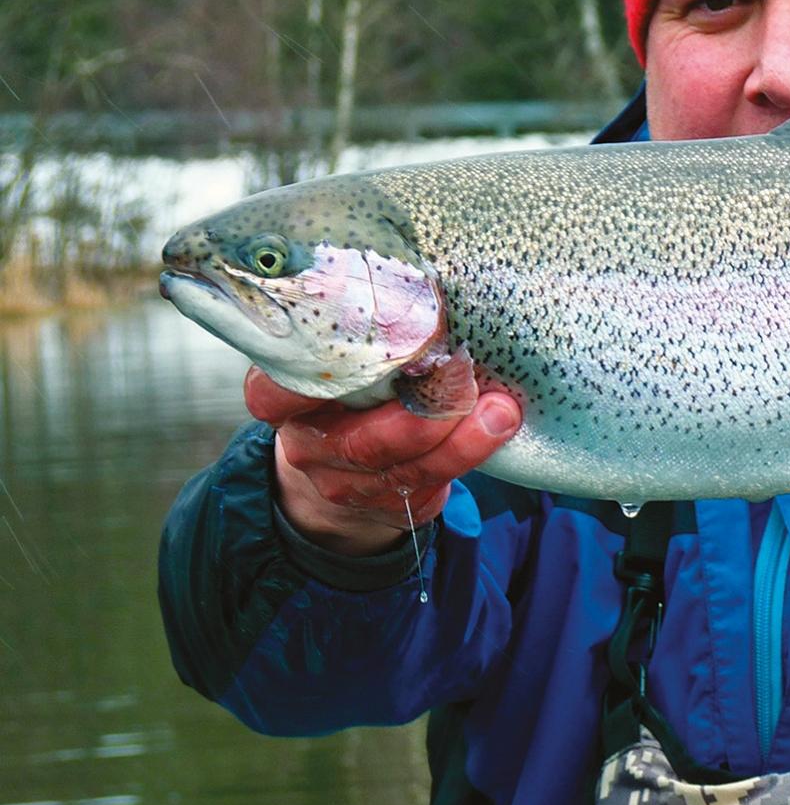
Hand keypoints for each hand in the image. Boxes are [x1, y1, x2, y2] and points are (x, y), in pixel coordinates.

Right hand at [245, 368, 521, 556]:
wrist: (351, 467)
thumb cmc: (358, 391)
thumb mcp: (346, 362)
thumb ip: (367, 341)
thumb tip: (429, 298)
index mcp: (287, 399)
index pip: (272, 395)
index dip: (309, 380)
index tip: (364, 350)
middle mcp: (309, 445)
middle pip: (362, 439)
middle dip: (423, 411)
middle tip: (466, 374)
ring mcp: (344, 483)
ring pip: (405, 467)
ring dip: (461, 438)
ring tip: (501, 408)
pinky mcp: (387, 507)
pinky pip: (430, 485)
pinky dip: (468, 455)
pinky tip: (496, 428)